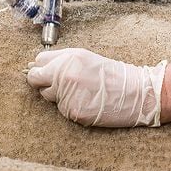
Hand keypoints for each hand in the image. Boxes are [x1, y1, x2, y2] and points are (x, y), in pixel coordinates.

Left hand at [27, 48, 166, 126]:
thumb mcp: (86, 58)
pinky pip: (61, 110)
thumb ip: (62, 60)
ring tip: (80, 92)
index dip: (43, 68)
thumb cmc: (112, 75)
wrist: (136, 93)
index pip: (38, 62)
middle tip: (59, 85)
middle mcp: (65, 75)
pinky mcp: (73, 112)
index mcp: (69, 58)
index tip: (48, 72)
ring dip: (58, 96)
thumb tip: (36, 66)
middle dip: (43, 82)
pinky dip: (70, 107)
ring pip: (47, 96)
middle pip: (35, 79)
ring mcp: (68, 94)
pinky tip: (86, 102)